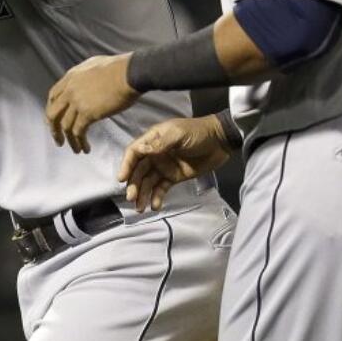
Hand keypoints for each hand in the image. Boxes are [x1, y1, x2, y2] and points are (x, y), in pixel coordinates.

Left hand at [46, 53, 139, 153]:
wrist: (129, 73)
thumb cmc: (120, 68)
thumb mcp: (94, 65)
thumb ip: (85, 76)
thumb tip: (87, 83)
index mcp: (71, 77)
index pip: (53, 95)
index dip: (52, 109)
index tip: (54, 119)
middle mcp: (70, 89)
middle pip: (53, 113)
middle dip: (53, 128)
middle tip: (58, 139)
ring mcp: (77, 101)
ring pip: (65, 126)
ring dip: (69, 140)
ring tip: (76, 149)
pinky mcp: (87, 113)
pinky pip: (78, 132)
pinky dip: (80, 142)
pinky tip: (86, 149)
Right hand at [117, 116, 232, 211]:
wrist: (220, 141)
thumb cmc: (197, 132)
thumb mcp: (179, 134)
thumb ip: (161, 143)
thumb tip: (142, 150)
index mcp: (153, 140)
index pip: (134, 152)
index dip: (126, 165)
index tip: (121, 179)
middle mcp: (155, 154)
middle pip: (139, 170)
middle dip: (133, 184)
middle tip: (131, 198)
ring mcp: (164, 166)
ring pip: (148, 182)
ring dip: (142, 194)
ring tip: (140, 208)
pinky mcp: (174, 177)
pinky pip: (161, 188)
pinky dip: (157, 197)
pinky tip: (155, 206)